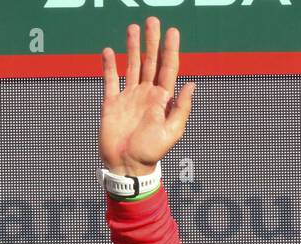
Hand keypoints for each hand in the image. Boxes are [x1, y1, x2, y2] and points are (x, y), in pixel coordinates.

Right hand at [99, 16, 194, 176]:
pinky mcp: (111, 103)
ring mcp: (128, 97)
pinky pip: (109, 80)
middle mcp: (146, 95)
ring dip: (132, 47)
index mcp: (162, 100)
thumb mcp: (171, 132)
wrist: (126, 166)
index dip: (170, 49)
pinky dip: (108, 65)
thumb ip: (181, 108)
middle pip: (149, 62)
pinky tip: (109, 51)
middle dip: (152, 42)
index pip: (168, 68)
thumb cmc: (151, 153)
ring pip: (131, 66)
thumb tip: (192, 85)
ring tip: (133, 28)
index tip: (172, 31)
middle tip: (153, 20)